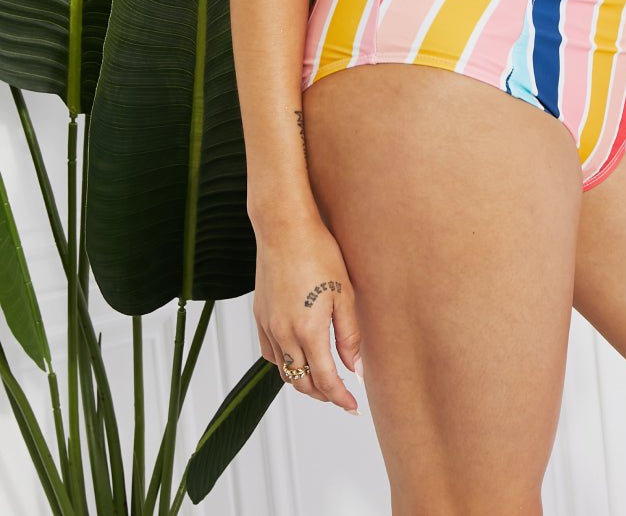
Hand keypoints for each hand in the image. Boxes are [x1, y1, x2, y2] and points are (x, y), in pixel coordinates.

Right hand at [253, 214, 363, 413]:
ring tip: (321, 380)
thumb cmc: (318, 253)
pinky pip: (270, 352)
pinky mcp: (260, 315)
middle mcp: (283, 334)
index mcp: (308, 332)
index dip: (340, 398)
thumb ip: (349, 335)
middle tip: (340, 397)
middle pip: (301, 382)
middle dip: (322, 394)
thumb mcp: (344, 293)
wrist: (284, 228)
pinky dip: (284, 363)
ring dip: (302, 381)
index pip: (325, 380)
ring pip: (283, 370)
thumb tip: (355, 368)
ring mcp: (268, 326)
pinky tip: (296, 356)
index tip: (352, 408)